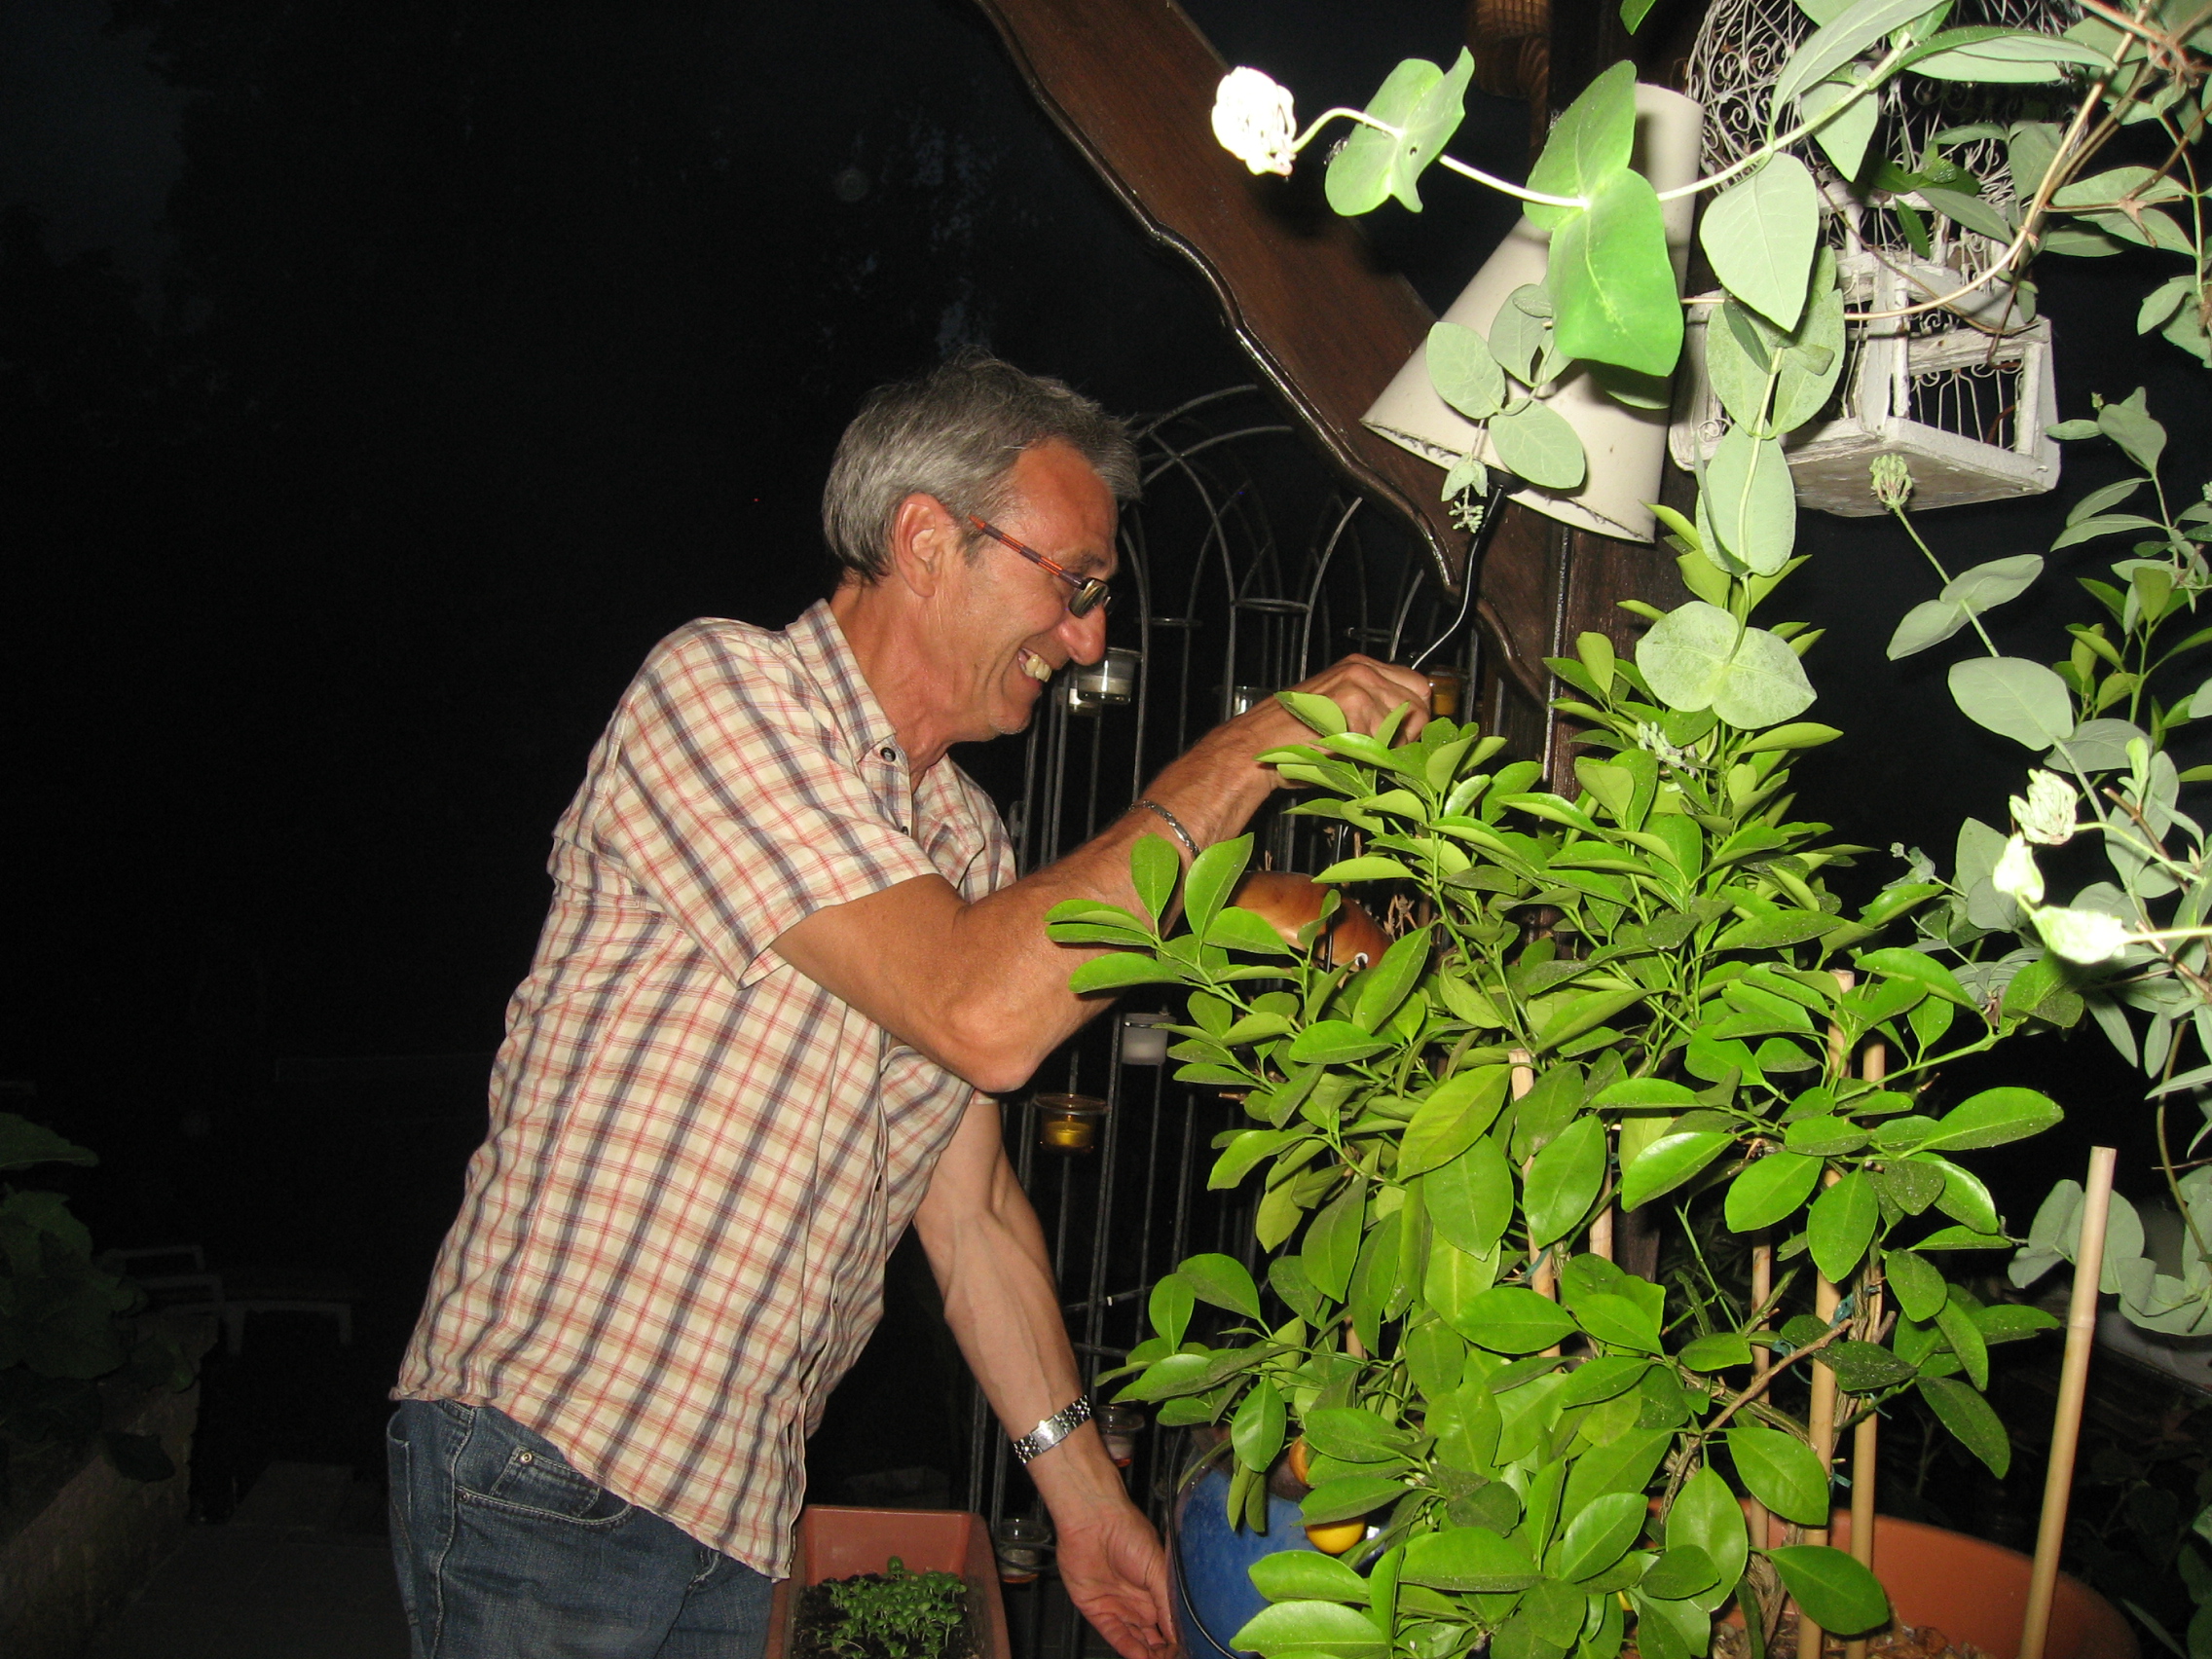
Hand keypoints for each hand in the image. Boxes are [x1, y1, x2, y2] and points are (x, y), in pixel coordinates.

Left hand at [1053, 1496, 1177, 1658]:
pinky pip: (1115, 1636)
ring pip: (1136, 1641)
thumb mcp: (1157, 1567)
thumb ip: (1168, 1600)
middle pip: (1155, 1638)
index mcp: (1157, 1590)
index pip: (1171, 1624)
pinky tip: (1140, 1658)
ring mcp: (1119, 1607)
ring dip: (1148, 1655)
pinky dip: (1128, 1650)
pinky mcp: (1097, 1610)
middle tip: (1174, 1658)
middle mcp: (1139, 1602)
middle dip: (1164, 1652)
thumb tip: (1180, 1629)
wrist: (1092, 1521)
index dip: (1178, 1639)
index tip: (1188, 1649)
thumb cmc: (1127, 1531)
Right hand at [1231, 653, 1433, 774]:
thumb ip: (1373, 709)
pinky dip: (1370, 754)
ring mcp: (1358, 684)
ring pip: (1403, 723)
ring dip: (1386, 746)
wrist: (1258, 747)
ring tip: (1354, 751)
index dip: (1414, 716)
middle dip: (1406, 733)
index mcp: (1359, 667)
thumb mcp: (1338, 711)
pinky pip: (1384, 738)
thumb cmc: (1292, 737)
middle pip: (1419, 703)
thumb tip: (1409, 727)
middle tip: (1378, 750)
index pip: (1418, 685)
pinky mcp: (1354, 703)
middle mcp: (1362, 669)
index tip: (1400, 736)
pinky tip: (1344, 753)